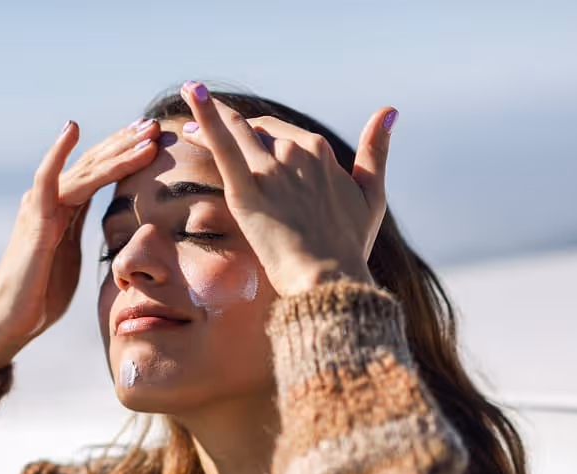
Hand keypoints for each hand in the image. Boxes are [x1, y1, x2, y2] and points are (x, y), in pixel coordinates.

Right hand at [0, 118, 160, 369]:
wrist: (12, 319)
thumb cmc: (42, 293)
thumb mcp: (72, 254)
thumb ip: (82, 231)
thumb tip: (109, 228)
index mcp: (64, 207)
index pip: (99, 171)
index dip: (125, 153)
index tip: (152, 138)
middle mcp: (51, 199)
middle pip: (94, 162)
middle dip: (125, 142)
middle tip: (154, 124)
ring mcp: (41, 206)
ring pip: (83, 169)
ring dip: (116, 150)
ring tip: (143, 133)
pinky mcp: (34, 220)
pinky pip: (47, 180)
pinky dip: (58, 153)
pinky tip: (72, 129)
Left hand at [178, 81, 395, 295]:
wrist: (329, 279)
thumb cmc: (350, 245)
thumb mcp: (372, 194)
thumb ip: (376, 150)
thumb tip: (389, 111)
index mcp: (320, 151)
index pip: (280, 133)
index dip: (258, 132)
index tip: (241, 134)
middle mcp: (295, 152)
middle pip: (254, 130)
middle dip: (229, 125)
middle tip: (198, 126)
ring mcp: (269, 170)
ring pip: (235, 132)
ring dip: (208, 116)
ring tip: (187, 109)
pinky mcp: (246, 190)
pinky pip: (222, 145)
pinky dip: (206, 116)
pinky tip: (191, 93)